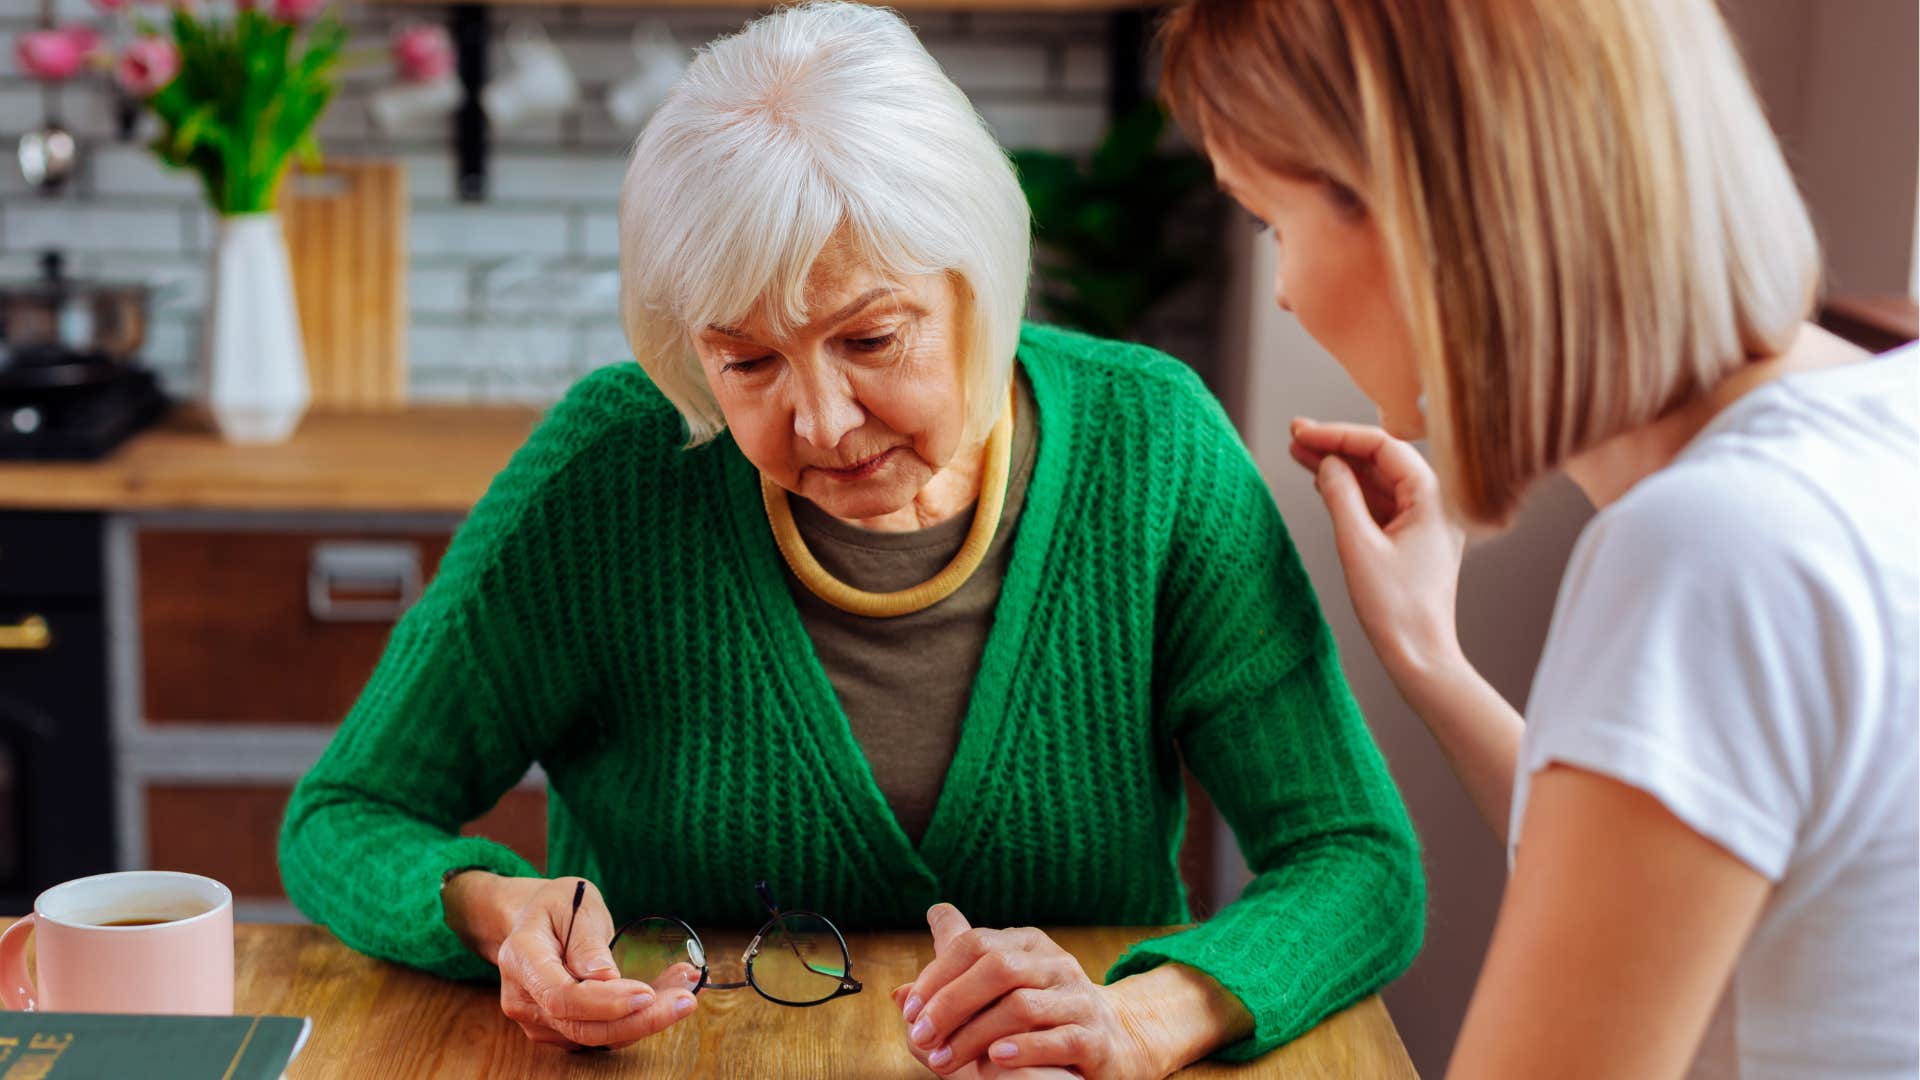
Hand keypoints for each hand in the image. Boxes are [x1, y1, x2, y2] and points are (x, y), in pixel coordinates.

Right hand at [451, 874, 699, 1049]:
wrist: (534, 919)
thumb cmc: (558, 905)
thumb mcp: (576, 903)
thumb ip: (587, 941)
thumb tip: (605, 977)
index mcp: (522, 958)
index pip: (562, 997)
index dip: (606, 1003)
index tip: (648, 993)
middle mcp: (523, 997)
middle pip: (581, 1028)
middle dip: (639, 1021)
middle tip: (686, 1000)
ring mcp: (537, 1018)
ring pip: (596, 1036)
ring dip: (645, 1019)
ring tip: (684, 990)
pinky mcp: (558, 1029)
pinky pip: (601, 1033)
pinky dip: (636, 1019)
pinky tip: (666, 995)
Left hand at [894, 904, 1164, 1079]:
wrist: (1111, 1044)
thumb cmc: (1035, 1023)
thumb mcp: (991, 999)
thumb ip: (948, 993)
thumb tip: (897, 994)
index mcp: (1025, 945)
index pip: (973, 942)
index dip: (936, 976)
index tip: (910, 1013)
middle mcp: (1053, 964)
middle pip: (996, 967)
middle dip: (951, 1005)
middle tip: (923, 1039)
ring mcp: (1077, 998)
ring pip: (1021, 1006)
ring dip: (975, 1036)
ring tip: (946, 1063)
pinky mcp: (1094, 1037)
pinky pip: (1059, 1038)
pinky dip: (1024, 1049)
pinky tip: (996, 1060)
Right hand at [1289, 418, 1466, 692]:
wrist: (1420, 656)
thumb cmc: (1395, 608)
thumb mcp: (1358, 546)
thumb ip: (1341, 497)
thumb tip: (1328, 463)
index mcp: (1433, 497)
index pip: (1383, 446)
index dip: (1339, 435)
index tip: (1303, 433)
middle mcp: (1436, 503)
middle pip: (1381, 459)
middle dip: (1337, 446)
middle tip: (1296, 435)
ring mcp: (1425, 522)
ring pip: (1378, 481)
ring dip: (1341, 468)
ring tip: (1299, 454)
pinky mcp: (1413, 540)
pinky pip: (1381, 504)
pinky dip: (1352, 493)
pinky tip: (1324, 483)